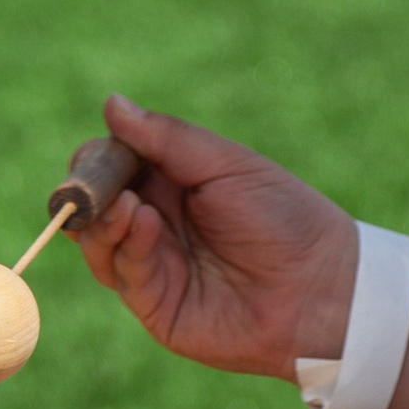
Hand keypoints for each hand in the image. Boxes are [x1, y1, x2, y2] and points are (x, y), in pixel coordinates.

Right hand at [72, 95, 357, 375]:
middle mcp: (155, 224)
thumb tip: (111, 102)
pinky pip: (124, 275)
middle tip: (91, 182)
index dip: (97, 159)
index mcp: (172, 184)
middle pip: (95, 206)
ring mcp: (153, 267)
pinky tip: (145, 223)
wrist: (321, 287)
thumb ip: (166, 139)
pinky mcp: (156, 306)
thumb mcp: (225, 165)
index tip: (96, 152)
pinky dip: (128, 246)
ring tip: (124, 204)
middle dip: (86, 192)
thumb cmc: (283, 217)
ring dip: (101, 220)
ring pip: (98, 242)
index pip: (113, 167)